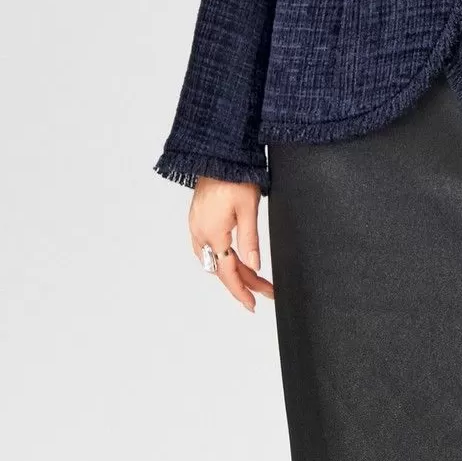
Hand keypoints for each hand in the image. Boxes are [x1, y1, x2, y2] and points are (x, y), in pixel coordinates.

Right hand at [187, 178, 272, 311]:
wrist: (217, 155)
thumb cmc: (235, 177)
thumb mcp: (248, 209)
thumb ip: (250, 240)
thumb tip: (254, 267)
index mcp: (213, 233)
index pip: (228, 272)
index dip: (241, 291)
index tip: (253, 305)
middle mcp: (200, 233)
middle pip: (222, 269)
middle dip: (243, 282)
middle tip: (265, 291)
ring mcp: (196, 227)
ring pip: (214, 260)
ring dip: (233, 270)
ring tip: (255, 278)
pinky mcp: (197, 220)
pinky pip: (208, 248)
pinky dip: (222, 257)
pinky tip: (234, 259)